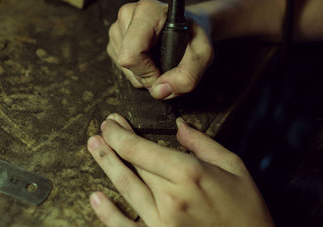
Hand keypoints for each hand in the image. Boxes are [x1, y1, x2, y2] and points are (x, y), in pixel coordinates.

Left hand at [87, 113, 273, 226]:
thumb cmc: (246, 208)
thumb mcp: (233, 167)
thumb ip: (202, 143)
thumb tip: (180, 126)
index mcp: (189, 173)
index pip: (140, 149)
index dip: (120, 134)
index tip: (110, 122)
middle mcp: (171, 197)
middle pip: (132, 165)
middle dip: (113, 144)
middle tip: (101, 130)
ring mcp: (162, 222)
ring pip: (126, 188)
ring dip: (106, 165)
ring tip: (93, 147)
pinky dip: (108, 214)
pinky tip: (95, 197)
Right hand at [107, 0, 213, 98]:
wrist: (189, 29)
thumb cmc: (194, 37)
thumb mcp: (202, 56)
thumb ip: (187, 76)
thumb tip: (160, 91)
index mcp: (147, 11)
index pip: (131, 54)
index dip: (147, 72)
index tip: (164, 72)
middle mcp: (128, 15)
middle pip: (126, 63)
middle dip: (147, 75)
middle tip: (167, 66)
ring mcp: (118, 28)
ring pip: (123, 69)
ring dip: (144, 74)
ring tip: (160, 60)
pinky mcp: (114, 41)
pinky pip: (121, 68)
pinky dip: (138, 72)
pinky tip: (151, 60)